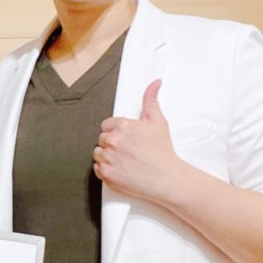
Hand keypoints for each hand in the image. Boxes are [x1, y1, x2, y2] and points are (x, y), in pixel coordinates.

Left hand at [93, 79, 182, 204]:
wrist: (165, 178)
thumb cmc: (162, 152)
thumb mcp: (158, 122)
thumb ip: (151, 100)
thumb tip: (154, 84)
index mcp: (122, 126)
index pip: (107, 125)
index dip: (116, 132)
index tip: (126, 139)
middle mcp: (113, 141)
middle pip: (102, 139)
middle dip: (112, 143)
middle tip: (127, 150)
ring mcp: (108, 158)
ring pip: (98, 153)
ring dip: (107, 156)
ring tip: (123, 160)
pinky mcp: (106, 174)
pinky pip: (97, 168)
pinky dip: (105, 169)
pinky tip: (119, 169)